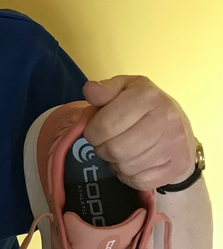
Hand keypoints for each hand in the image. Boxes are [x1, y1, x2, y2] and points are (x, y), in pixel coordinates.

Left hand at [82, 76, 196, 191]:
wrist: (180, 129)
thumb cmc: (144, 106)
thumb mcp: (124, 89)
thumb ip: (104, 89)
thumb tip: (89, 90)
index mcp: (147, 96)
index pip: (105, 124)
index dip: (91, 131)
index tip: (93, 130)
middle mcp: (165, 119)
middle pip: (114, 149)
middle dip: (101, 149)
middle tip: (104, 143)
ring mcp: (174, 145)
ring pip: (126, 167)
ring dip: (114, 163)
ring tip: (118, 152)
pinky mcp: (177, 167)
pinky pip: (139, 181)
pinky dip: (128, 176)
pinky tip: (131, 163)